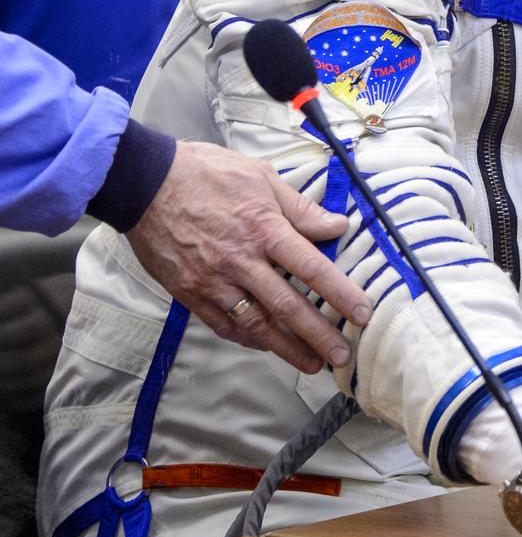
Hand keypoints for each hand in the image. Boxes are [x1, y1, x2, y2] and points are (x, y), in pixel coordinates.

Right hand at [128, 141, 368, 373]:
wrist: (144, 182)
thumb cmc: (206, 173)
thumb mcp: (261, 177)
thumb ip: (300, 208)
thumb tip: (337, 225)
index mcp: (264, 229)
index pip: (312, 268)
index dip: (340, 294)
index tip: (361, 313)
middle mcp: (241, 261)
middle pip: (288, 306)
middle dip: (318, 335)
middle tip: (342, 356)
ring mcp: (213, 281)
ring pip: (256, 323)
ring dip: (286, 348)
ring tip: (311, 363)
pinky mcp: (189, 292)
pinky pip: (223, 324)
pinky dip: (247, 339)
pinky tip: (267, 347)